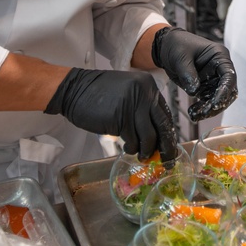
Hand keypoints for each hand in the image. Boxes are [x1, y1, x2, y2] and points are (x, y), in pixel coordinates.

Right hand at [45, 68, 177, 161]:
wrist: (76, 90)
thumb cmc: (100, 94)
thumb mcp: (129, 94)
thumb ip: (143, 109)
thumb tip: (158, 135)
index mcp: (148, 86)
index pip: (166, 114)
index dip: (169, 133)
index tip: (170, 147)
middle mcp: (144, 93)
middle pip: (163, 125)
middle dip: (166, 147)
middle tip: (166, 160)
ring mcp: (133, 105)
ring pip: (149, 136)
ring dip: (146, 150)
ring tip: (141, 155)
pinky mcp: (120, 118)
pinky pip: (133, 140)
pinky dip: (132, 148)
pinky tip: (127, 147)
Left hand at [152, 28, 238, 120]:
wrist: (166, 47)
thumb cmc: (177, 45)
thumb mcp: (180, 57)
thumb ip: (188, 74)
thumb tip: (195, 92)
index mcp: (219, 56)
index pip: (229, 76)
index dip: (225, 91)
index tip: (216, 104)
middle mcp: (219, 68)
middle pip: (227, 90)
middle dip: (217, 103)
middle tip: (204, 112)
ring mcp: (213, 78)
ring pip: (218, 98)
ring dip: (209, 109)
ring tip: (195, 115)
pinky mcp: (205, 86)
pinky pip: (207, 101)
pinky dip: (202, 108)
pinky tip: (193, 113)